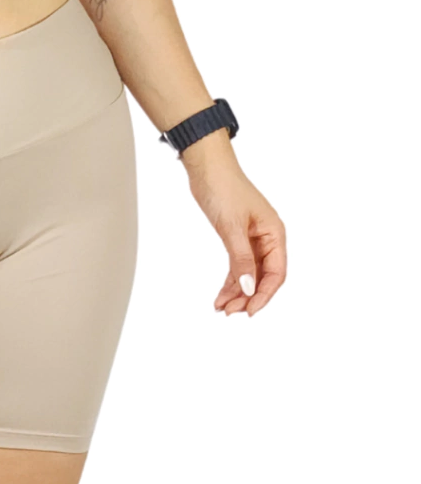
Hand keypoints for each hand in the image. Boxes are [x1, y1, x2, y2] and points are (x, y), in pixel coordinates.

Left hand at [187, 158, 286, 316]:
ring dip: (237, 293)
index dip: (265, 294)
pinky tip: (220, 296)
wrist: (208, 170)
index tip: (250, 311)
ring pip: (248, 275)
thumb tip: (249, 288)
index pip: (276, 273)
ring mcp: (252, 240)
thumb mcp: (232, 228)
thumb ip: (241, 259)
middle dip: (248, 297)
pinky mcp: (236, 240)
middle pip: (263, 277)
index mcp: (275, 234)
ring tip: (222, 308)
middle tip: (230, 313)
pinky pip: (237, 267)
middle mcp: (267, 239)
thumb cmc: (224, 190)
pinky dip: (229, 282)